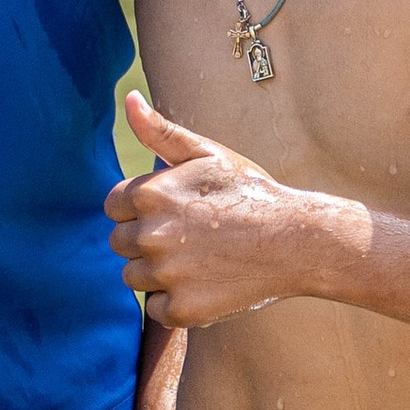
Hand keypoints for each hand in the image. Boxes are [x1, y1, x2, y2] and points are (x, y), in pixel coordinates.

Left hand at [102, 90, 326, 328]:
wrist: (296, 240)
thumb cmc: (250, 192)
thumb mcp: (207, 154)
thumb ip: (161, 132)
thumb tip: (130, 100)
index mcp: (149, 194)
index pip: (113, 207)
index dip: (139, 209)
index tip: (172, 211)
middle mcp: (150, 235)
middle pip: (120, 243)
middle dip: (146, 240)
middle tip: (189, 236)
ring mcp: (166, 275)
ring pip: (134, 277)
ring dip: (157, 272)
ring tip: (198, 259)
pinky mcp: (182, 309)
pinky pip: (156, 308)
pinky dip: (176, 301)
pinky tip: (206, 283)